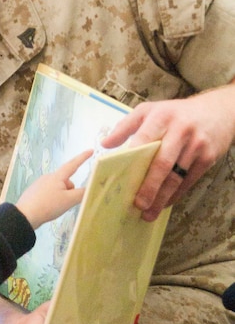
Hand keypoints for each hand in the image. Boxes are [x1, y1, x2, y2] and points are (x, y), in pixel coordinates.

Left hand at [16, 149, 92, 228]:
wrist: (25, 216)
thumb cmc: (48, 205)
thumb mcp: (69, 200)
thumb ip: (82, 194)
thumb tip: (90, 188)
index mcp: (57, 176)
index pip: (73, 164)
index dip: (83, 157)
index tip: (91, 150)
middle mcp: (48, 177)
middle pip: (66, 180)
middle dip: (70, 190)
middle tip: (67, 202)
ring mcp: (40, 184)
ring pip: (58, 187)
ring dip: (62, 195)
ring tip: (55, 207)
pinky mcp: (34, 192)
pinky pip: (49, 193)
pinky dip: (53, 199)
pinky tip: (48, 208)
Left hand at [101, 83, 234, 220]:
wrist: (218, 111)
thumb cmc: (176, 113)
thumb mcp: (150, 110)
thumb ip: (126, 126)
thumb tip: (105, 144)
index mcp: (162, 116)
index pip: (143, 139)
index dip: (132, 159)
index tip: (122, 179)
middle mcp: (180, 130)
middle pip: (161, 163)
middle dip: (149, 187)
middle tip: (137, 205)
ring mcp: (196, 145)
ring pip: (176, 177)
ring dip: (162, 198)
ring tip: (149, 213)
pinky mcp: (208, 157)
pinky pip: (188, 181)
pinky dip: (176, 195)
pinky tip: (165, 203)